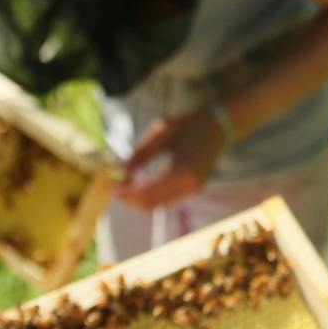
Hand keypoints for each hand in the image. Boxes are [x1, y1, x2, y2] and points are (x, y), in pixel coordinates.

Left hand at [114, 108, 229, 209]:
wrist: (218, 126)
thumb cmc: (189, 124)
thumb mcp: (161, 131)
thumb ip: (141, 153)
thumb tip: (120, 171)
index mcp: (183, 171)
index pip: (149, 193)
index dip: (127, 193)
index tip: (109, 187)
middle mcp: (191, 186)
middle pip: (152, 204)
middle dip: (130, 199)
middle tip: (113, 186)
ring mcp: (194, 190)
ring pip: (158, 204)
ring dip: (139, 198)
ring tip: (124, 183)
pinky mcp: (192, 190)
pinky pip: (166, 199)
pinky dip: (150, 195)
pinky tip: (139, 183)